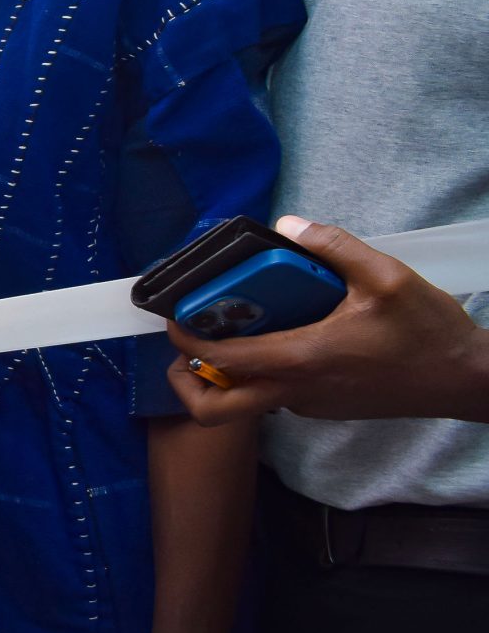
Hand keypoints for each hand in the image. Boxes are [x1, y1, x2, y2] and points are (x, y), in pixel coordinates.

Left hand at [166, 216, 488, 425]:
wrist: (467, 380)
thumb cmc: (429, 333)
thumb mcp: (386, 277)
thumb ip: (334, 246)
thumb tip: (287, 225)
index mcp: (302, 360)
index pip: (221, 361)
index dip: (184, 339)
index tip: (173, 313)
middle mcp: (297, 390)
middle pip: (216, 407)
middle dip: (186, 378)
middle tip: (187, 339)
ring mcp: (310, 404)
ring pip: (246, 399)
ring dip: (225, 370)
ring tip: (231, 324)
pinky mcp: (325, 406)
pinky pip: (276, 392)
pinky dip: (261, 368)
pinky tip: (280, 330)